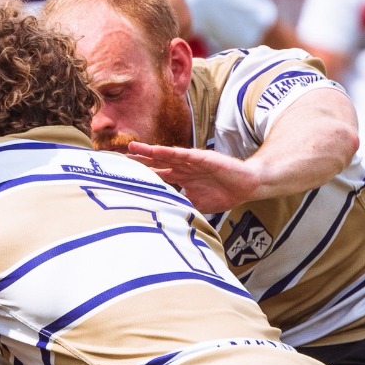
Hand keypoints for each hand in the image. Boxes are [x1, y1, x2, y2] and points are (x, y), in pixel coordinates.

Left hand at [124, 141, 260, 213]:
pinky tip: (155, 150)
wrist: (247, 185)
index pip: (156, 175)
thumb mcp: (196, 205)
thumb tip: (162, 216)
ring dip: (148, 152)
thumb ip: (180, 206)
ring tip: (132, 148)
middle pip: (156, 163)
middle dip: (138, 161)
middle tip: (118, 158)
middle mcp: (183, 168)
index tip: (122, 175)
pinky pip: (182, 154)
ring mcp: (191, 162)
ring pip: (165, 156)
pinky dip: (168, 152)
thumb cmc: (223, 194)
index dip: (140, 174)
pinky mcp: (202, 158)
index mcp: (181, 178)